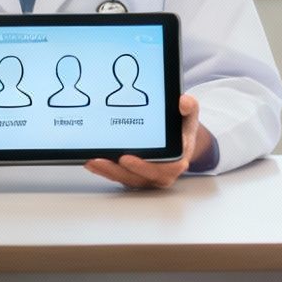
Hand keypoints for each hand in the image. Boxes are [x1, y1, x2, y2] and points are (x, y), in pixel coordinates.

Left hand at [85, 94, 210, 189]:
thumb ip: (190, 107)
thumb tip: (183, 102)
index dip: (143, 167)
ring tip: (91, 160)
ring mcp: (147, 176)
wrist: (180, 137)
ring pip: (126, 179)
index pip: (162, 170)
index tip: (126, 158)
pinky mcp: (135, 175)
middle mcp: (161, 173)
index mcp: (177, 161)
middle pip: (138, 178)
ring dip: (107, 171)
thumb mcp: (190, 115)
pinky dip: (105, 171)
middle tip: (101, 160)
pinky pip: (119, 176)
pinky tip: (91, 161)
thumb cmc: (182, 128)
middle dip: (118, 171)